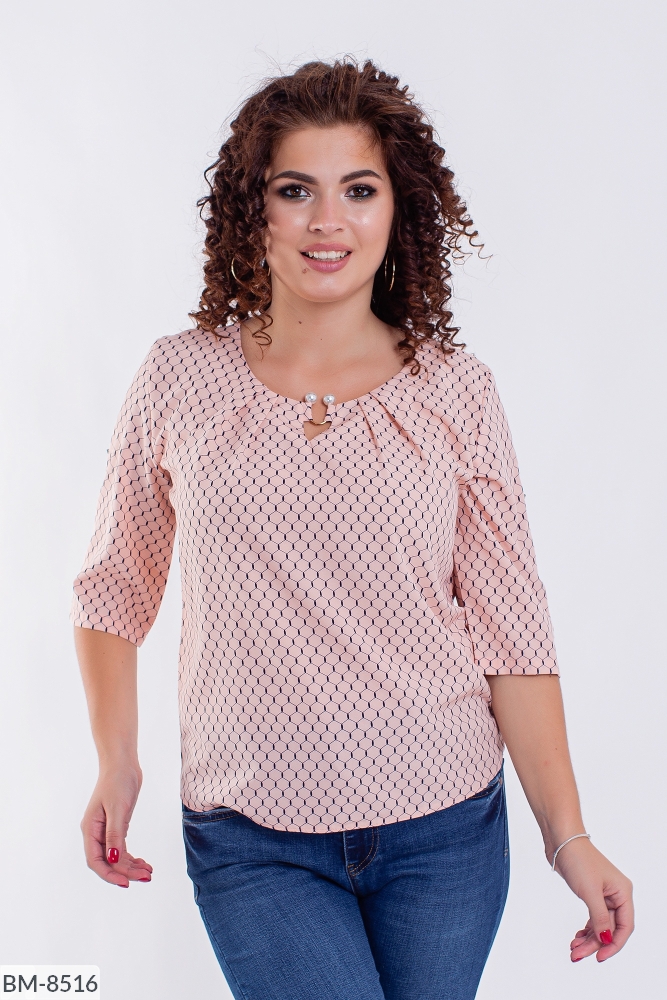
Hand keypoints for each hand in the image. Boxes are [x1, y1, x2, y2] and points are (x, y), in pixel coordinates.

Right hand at [81, 766, 152, 887]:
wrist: (123, 764)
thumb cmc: (117, 782)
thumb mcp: (117, 808)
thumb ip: (115, 834)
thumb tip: (113, 859)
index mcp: (90, 829)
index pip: (95, 861)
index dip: (109, 874)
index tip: (126, 883)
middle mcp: (95, 833)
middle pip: (108, 861)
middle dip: (125, 872)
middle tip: (146, 877)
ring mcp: (106, 831)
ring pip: (116, 857)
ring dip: (131, 867)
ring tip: (149, 873)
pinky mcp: (117, 826)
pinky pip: (122, 849)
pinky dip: (132, 858)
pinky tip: (144, 863)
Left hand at [551, 837, 632, 961]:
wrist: (561, 840)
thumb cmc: (578, 859)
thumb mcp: (590, 892)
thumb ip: (600, 918)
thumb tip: (605, 940)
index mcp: (622, 893)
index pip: (624, 927)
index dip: (613, 945)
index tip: (600, 957)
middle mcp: (615, 895)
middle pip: (610, 928)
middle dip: (595, 944)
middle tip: (578, 954)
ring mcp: (603, 895)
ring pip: (600, 925)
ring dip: (588, 939)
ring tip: (574, 949)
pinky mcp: (590, 894)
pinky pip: (592, 918)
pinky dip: (585, 929)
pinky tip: (577, 937)